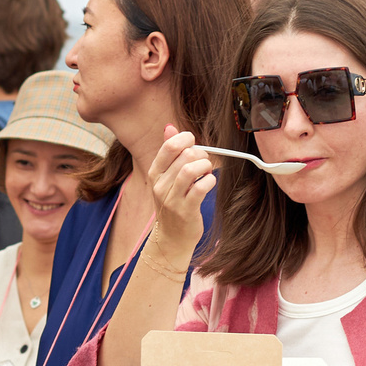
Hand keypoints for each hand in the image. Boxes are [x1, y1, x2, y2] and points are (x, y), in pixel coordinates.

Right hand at [142, 126, 216, 258]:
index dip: (186, 139)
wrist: (171, 238)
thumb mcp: (166, 177)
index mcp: (155, 173)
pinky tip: (209, 183)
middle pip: (184, 156)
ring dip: (205, 166)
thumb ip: (169, 152)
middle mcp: (160, 185)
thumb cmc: (173, 203)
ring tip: (207, 171)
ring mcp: (171, 199)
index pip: (169, 146)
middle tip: (204, 162)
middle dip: (201, 154)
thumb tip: (170, 127)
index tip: (193, 142)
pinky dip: (210, 181)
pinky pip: (200, 188)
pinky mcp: (185, 211)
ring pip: (191, 169)